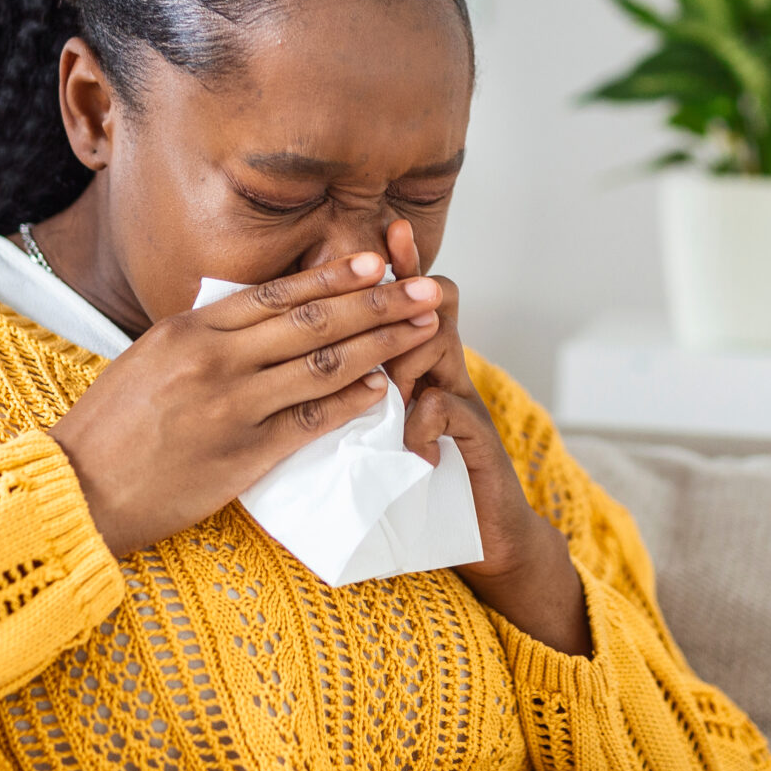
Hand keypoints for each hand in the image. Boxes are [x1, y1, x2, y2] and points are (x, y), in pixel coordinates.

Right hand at [46, 252, 443, 557]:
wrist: (80, 489)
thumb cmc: (111, 427)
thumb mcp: (150, 359)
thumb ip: (204, 337)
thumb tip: (257, 317)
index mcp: (190, 328)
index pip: (277, 293)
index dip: (333, 275)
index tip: (377, 261)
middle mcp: (216, 358)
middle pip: (314, 320)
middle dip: (378, 301)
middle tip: (426, 289)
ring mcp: (232, 405)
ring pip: (323, 365)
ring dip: (381, 345)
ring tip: (422, 332)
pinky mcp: (243, 454)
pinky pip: (311, 422)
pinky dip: (351, 403)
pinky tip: (383, 391)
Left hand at [384, 221, 591, 655]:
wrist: (480, 537)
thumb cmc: (413, 483)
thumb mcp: (374, 432)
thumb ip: (349, 396)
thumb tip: (290, 371)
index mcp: (413, 366)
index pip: (400, 302)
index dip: (393, 267)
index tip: (379, 234)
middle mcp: (442, 372)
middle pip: (428, 306)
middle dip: (403, 290)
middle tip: (387, 270)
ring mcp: (462, 401)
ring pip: (438, 347)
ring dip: (409, 361)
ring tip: (395, 389)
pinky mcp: (477, 438)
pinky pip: (448, 409)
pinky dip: (425, 423)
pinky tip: (413, 446)